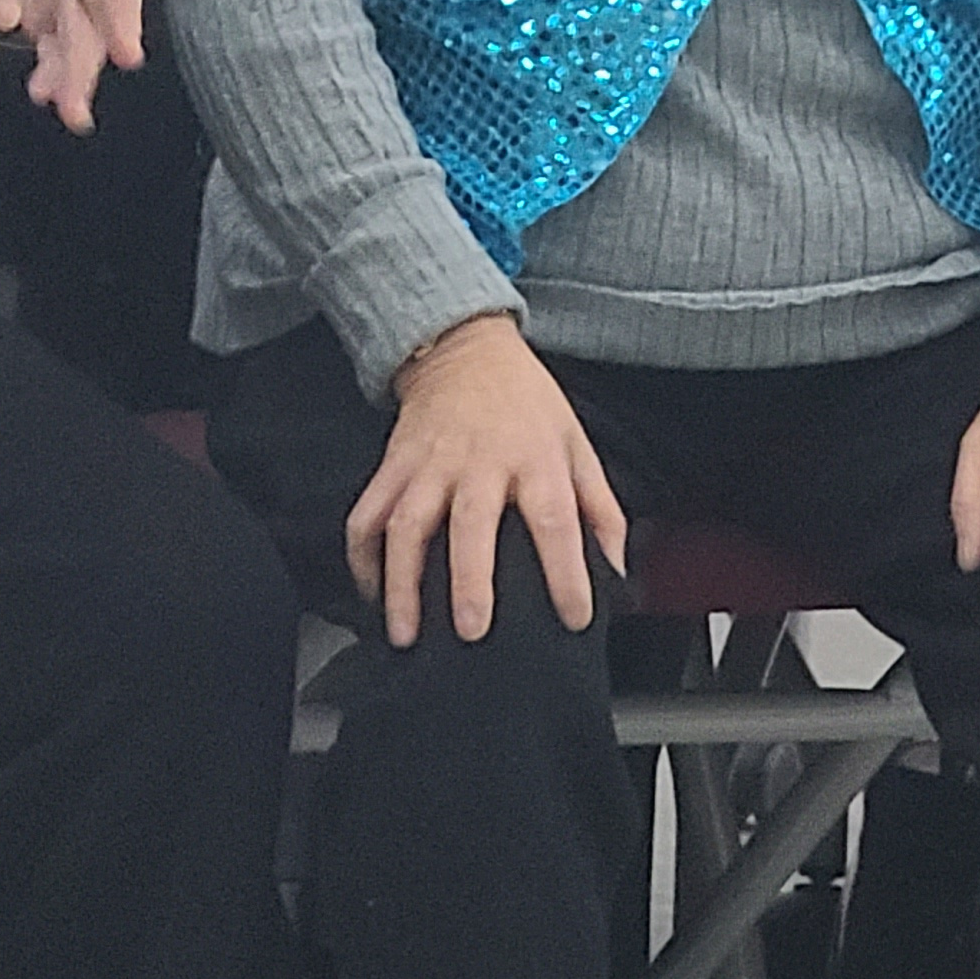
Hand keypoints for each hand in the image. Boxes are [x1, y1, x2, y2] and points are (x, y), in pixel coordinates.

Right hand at [345, 312, 629, 649]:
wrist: (466, 347)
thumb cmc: (526, 402)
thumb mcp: (576, 442)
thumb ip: (600, 508)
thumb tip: (617, 569)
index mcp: (534, 457)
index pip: (555, 517)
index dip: (566, 571)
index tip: (573, 615)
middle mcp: (479, 461)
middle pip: (471, 521)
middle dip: (469, 579)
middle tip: (471, 629)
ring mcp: (429, 463)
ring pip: (406, 523)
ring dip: (403, 581)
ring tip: (406, 631)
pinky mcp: (393, 464)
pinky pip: (368, 512)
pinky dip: (362, 556)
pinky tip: (372, 591)